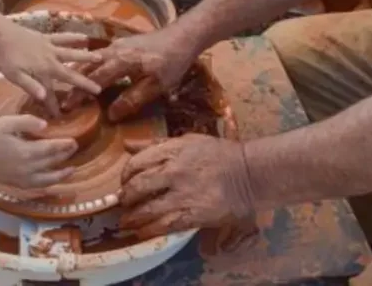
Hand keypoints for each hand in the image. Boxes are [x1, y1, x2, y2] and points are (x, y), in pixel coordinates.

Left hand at [0, 27, 101, 115]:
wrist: (1, 34)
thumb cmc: (6, 58)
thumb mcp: (14, 76)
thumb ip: (29, 86)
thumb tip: (43, 97)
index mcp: (42, 72)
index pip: (50, 93)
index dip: (54, 105)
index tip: (60, 115)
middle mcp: (50, 61)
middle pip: (69, 73)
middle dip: (83, 82)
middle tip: (98, 88)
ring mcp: (50, 48)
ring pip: (71, 53)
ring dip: (85, 57)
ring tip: (100, 57)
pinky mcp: (47, 38)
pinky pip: (63, 37)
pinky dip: (73, 37)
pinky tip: (84, 37)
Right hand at [0, 114, 77, 187]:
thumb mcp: (7, 122)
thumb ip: (27, 122)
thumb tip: (45, 125)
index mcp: (25, 152)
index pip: (51, 149)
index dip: (64, 145)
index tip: (74, 141)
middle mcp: (26, 169)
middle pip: (50, 163)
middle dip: (64, 156)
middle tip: (75, 149)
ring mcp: (19, 178)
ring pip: (45, 180)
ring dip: (60, 176)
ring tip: (70, 171)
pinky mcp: (12, 183)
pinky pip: (34, 186)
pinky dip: (45, 185)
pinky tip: (49, 182)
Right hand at [62, 27, 197, 116]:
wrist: (184, 36)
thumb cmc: (173, 62)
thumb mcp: (156, 86)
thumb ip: (133, 99)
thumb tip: (111, 115)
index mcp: (121, 61)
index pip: (94, 79)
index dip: (80, 93)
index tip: (67, 106)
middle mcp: (114, 50)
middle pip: (88, 67)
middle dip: (74, 82)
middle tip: (63, 98)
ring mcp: (117, 45)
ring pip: (92, 60)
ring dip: (80, 72)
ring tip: (69, 86)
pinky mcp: (122, 44)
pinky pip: (99, 56)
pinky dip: (90, 65)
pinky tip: (88, 72)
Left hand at [118, 134, 254, 238]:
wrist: (248, 174)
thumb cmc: (217, 155)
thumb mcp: (187, 140)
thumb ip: (156, 144)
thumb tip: (127, 145)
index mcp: (172, 151)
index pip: (136, 163)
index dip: (125, 175)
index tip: (125, 182)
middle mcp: (174, 172)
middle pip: (137, 187)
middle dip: (125, 198)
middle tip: (124, 203)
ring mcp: (183, 194)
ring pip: (147, 209)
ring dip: (132, 218)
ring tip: (126, 221)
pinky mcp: (193, 214)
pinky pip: (163, 225)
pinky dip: (148, 230)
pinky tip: (142, 231)